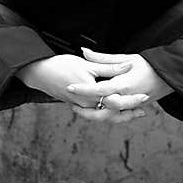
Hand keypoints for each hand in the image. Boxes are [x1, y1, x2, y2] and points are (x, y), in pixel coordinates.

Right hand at [15, 53, 133, 106]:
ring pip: (104, 117)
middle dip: (128, 111)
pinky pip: (95, 114)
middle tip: (142, 108)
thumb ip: (108, 67)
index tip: (144, 95)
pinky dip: (107, 113)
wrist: (39, 72)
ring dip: (119, 115)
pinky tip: (114, 109)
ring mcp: (81, 107)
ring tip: (132, 112)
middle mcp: (86, 105)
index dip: (131, 98)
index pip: (116, 99)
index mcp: (90, 94)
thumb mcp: (87, 65)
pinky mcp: (77, 106)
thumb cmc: (60, 66)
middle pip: (112, 113)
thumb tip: (127, 66)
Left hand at [66, 48, 172, 106]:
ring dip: (93, 115)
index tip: (70, 87)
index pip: (99, 89)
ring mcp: (131, 106)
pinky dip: (105, 114)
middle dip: (86, 109)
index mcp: (124, 84)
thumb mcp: (126, 58)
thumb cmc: (149, 65)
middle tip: (71, 103)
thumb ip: (103, 58)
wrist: (171, 76)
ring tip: (79, 108)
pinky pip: (117, 116)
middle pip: (103, 109)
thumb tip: (84, 52)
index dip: (84, 89)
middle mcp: (127, 98)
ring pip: (109, 116)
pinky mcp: (134, 109)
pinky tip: (94, 109)